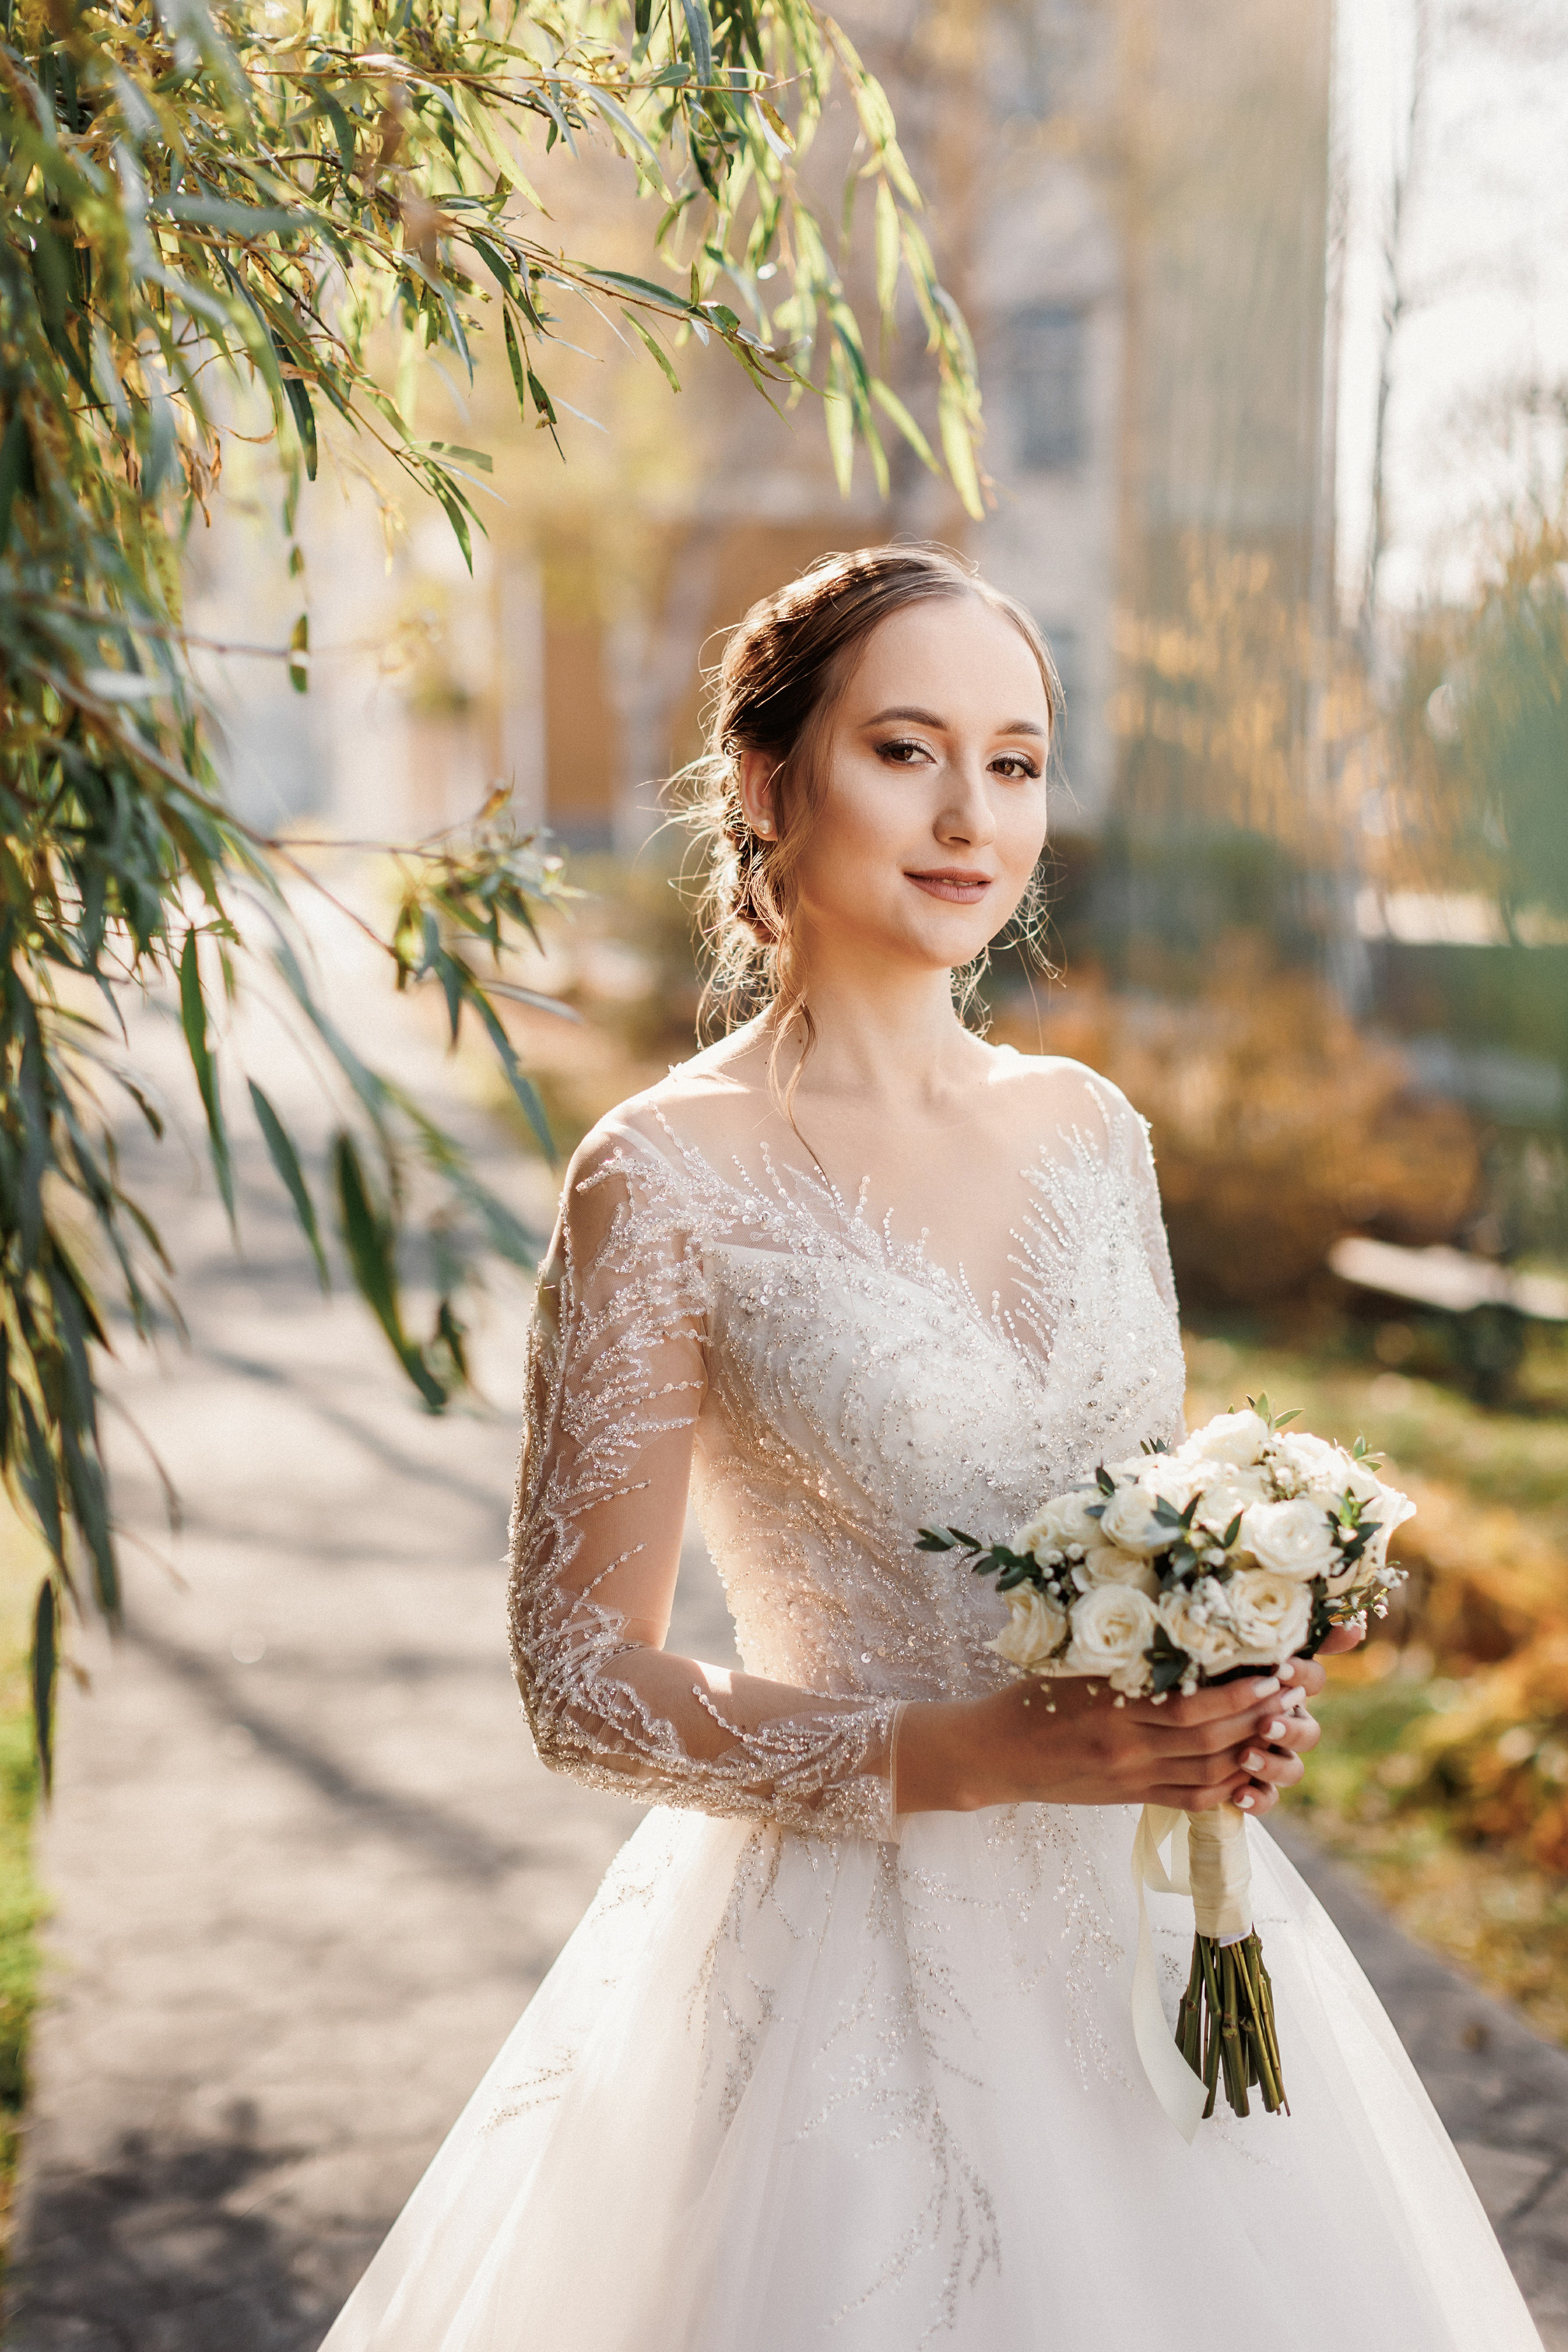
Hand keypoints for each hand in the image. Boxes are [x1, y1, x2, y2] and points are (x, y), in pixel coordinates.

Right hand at [896, 1655, 1327, 1820]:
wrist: (992, 1755)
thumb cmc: (1030, 1695)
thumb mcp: (1073, 1662)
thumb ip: (1127, 1653)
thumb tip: (1188, 1622)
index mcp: (1111, 1704)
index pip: (1191, 1705)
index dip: (1241, 1691)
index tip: (1276, 1668)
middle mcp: (1126, 1746)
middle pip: (1211, 1738)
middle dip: (1261, 1715)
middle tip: (1298, 1691)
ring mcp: (1131, 1777)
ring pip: (1210, 1771)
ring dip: (1254, 1750)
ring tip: (1286, 1725)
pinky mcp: (1131, 1798)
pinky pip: (1191, 1798)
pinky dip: (1229, 1788)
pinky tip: (1253, 1772)